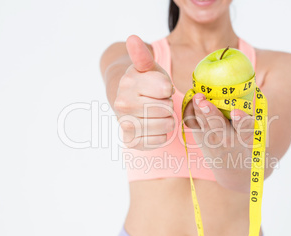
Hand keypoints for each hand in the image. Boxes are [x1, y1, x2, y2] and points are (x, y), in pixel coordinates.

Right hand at [114, 35, 174, 149]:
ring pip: (165, 125)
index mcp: (128, 82)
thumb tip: (133, 38)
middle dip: (167, 104)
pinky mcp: (131, 141)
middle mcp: (123, 103)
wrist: (128, 104)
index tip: (158, 88)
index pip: (164, 88)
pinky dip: (162, 134)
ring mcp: (125, 124)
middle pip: (166, 108)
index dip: (166, 89)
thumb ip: (142, 55)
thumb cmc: (145, 84)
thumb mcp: (147, 67)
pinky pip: (160, 140)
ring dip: (167, 120)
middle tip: (157, 101)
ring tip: (157, 113)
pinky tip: (153, 127)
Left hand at [184, 93, 258, 190]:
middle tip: (203, 102)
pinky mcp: (200, 137)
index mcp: (246, 137)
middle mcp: (228, 140)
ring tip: (197, 97)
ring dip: (199, 109)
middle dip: (210, 113)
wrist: (233, 170)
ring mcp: (211, 140)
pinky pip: (192, 123)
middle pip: (218, 126)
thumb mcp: (254, 137)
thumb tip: (246, 88)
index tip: (236, 113)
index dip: (241, 120)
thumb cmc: (246, 146)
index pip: (246, 128)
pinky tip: (191, 99)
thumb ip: (248, 119)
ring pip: (204, 123)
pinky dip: (190, 111)